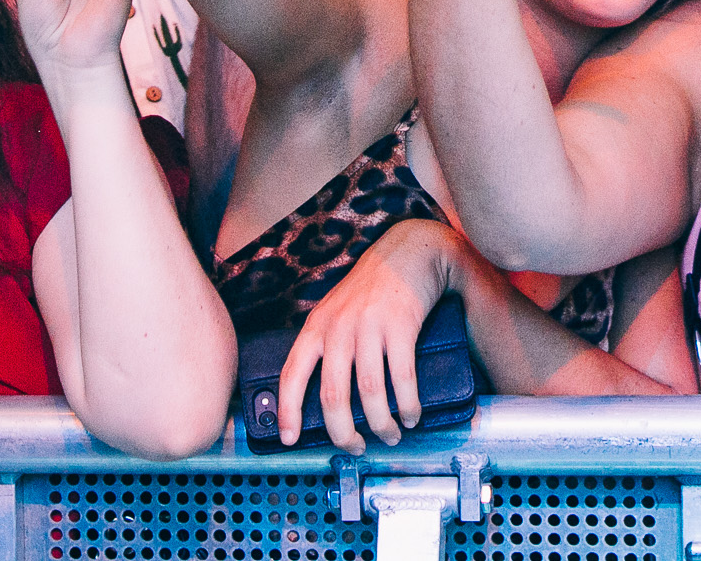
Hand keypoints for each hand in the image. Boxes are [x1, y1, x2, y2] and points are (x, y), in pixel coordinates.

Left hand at [276, 219, 459, 450]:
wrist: (408, 252)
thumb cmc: (371, 290)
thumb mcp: (335, 312)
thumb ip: (326, 346)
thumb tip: (323, 399)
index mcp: (316, 327)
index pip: (292, 374)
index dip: (288, 411)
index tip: (289, 440)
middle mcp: (338, 327)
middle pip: (332, 394)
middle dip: (343, 431)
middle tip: (355, 448)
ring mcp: (369, 326)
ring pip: (369, 391)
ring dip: (381, 423)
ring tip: (391, 436)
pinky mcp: (400, 326)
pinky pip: (403, 377)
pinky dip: (408, 405)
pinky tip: (412, 416)